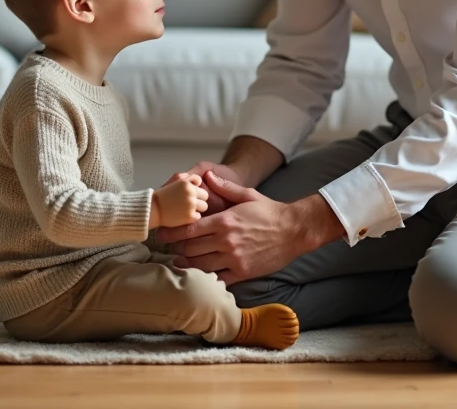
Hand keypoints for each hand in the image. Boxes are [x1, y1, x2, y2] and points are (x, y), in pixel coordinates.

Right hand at [150, 174, 208, 228]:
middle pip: (205, 196)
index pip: (201, 184)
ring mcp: (191, 205)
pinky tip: (184, 215)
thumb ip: (189, 177)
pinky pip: (199, 216)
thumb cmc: (164, 195)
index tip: (189, 194)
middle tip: (188, 203)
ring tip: (186, 209)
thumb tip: (200, 181)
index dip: (196, 190)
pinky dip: (193, 217)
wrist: (153, 210)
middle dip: (199, 199)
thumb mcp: (174, 180)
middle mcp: (190, 193)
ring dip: (197, 208)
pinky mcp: (190, 217)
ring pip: (204, 207)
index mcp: (187, 183)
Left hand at [154, 171, 334, 284]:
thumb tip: (207, 175)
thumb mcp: (247, 195)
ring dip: (188, 265)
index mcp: (224, 221)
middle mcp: (226, 241)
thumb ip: (225, 187)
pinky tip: (200, 276)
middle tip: (168, 248)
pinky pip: (218, 279)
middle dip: (177, 249)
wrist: (294, 230)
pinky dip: (207, 278)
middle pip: (190, 249)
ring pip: (201, 266)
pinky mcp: (243, 272)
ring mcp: (234, 259)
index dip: (172, 233)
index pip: (189, 229)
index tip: (162, 233)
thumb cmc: (270, 211)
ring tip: (179, 262)